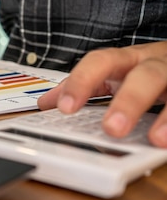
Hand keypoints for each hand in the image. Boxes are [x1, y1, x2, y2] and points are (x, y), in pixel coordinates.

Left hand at [37, 42, 166, 146]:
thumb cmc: (148, 68)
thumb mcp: (116, 73)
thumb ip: (84, 87)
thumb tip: (45, 103)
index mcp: (128, 59)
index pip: (100, 62)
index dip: (82, 81)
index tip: (66, 107)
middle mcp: (155, 64)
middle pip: (144, 76)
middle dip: (129, 100)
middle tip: (112, 128)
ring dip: (166, 116)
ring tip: (156, 139)